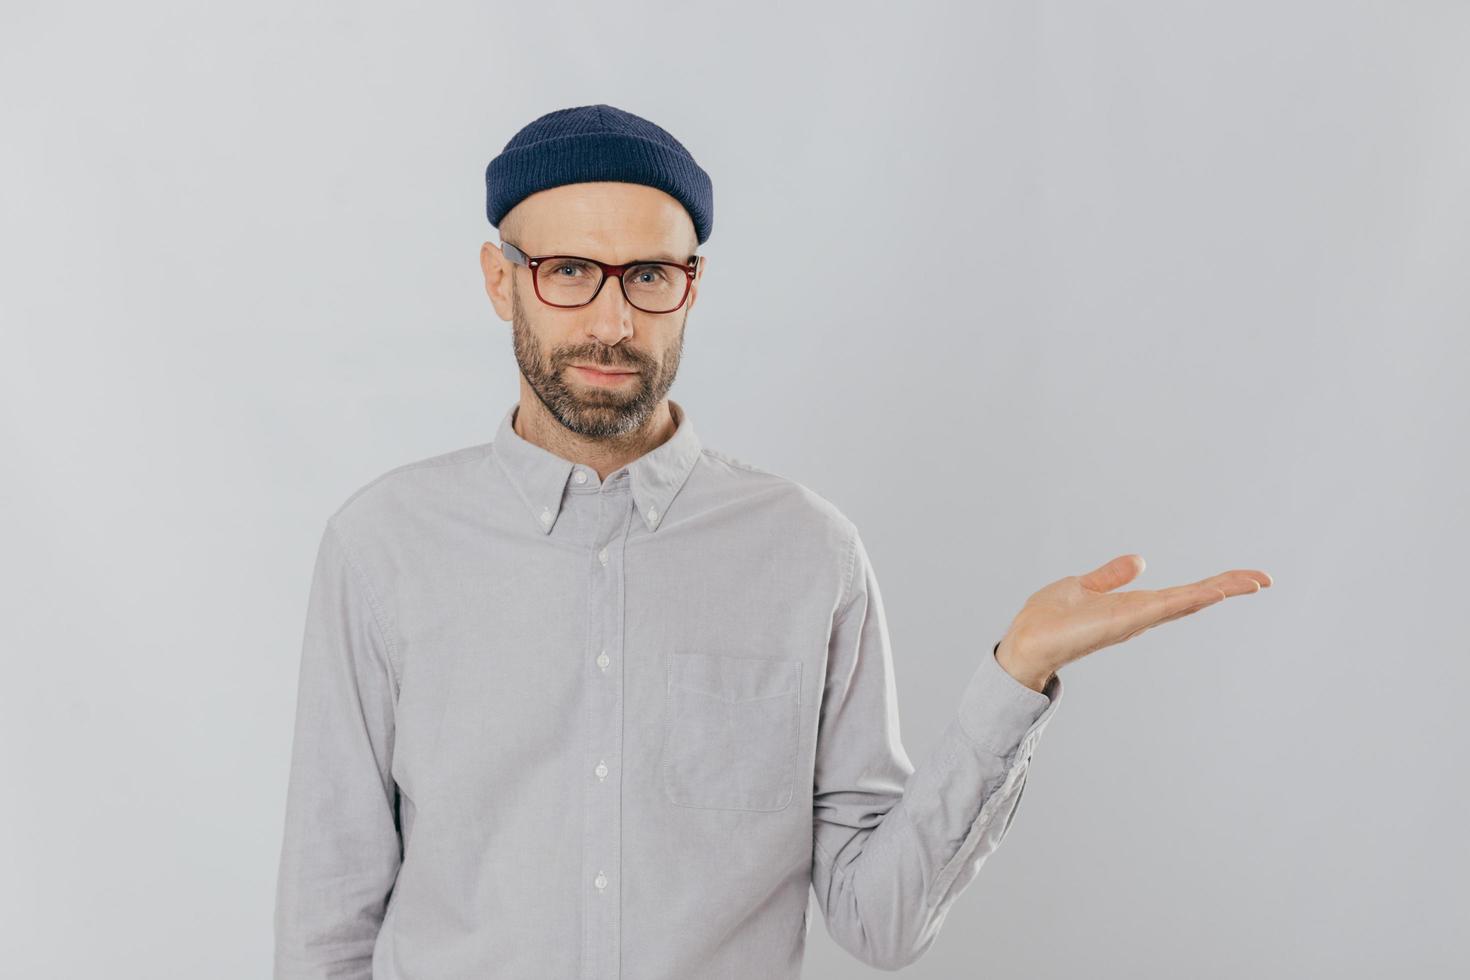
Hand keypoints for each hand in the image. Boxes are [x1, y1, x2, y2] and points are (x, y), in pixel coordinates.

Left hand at [994, 554, 1272, 691]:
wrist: (1025, 642)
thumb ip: (1110, 576)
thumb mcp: (1082, 586)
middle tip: (1264, 578)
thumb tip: (1139, 561)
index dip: (1212, 585)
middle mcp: (1141, 615)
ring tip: (1253, 580)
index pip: (1181, 594)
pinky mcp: (1125, 622)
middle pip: (1193, 599)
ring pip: (1187, 602)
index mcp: (1133, 607)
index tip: (1244, 578)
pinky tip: (1214, 591)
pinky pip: (1164, 607)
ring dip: (1220, 589)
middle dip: (1228, 587)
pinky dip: (1190, 598)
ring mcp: (1136, 620)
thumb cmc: (1047, 620)